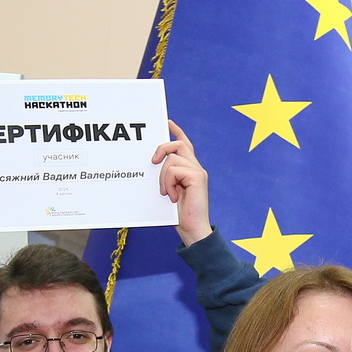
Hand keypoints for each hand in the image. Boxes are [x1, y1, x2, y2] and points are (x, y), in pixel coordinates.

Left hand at [152, 120, 210, 244]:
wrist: (193, 229)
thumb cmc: (180, 215)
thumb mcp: (169, 191)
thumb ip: (166, 177)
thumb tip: (154, 164)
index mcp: (190, 170)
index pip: (184, 145)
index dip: (176, 132)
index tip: (167, 122)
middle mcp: (196, 168)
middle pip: (178, 144)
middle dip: (162, 149)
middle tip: (153, 162)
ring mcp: (198, 172)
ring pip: (172, 159)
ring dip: (163, 177)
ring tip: (166, 193)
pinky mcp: (197, 177)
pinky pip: (174, 169)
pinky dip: (168, 183)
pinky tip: (172, 196)